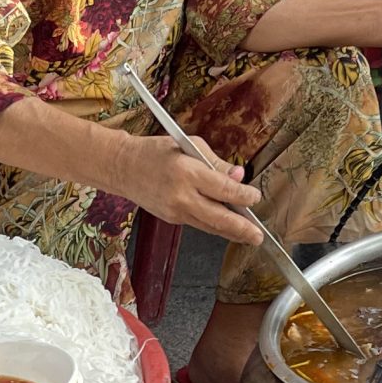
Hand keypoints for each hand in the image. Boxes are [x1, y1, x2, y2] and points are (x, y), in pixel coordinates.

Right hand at [116, 133, 262, 246]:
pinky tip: (228, 227)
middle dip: (242, 229)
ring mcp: (175, 211)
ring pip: (210, 226)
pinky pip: (199, 224)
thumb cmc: (156, 152)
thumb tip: (238, 176)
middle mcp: (181, 196)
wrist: (123, 168)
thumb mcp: (189, 146)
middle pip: (219, 218)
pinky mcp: (172, 219)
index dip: (243, 196)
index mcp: (187, 172)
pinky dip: (215, 226)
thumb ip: (216, 163)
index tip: (255, 197)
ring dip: (231, 233)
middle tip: (258, 236)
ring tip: (249, 237)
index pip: (223, 189)